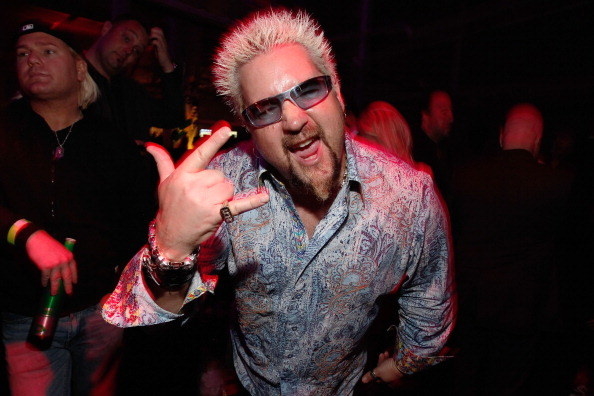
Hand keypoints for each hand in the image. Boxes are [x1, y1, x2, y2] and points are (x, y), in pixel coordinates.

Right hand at [26, 230, 77, 294]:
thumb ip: (63, 260)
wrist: (37, 239)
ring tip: (54, 293)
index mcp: (69, 256)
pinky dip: (45, 282)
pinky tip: (44, 285)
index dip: (74, 277)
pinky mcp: (46, 266)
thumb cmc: (48, 245)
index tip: (74, 283)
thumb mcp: (60, 251)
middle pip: (67, 277)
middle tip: (69, 293)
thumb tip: (62, 273)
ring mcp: (55, 264)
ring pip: (56, 279)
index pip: (74, 269)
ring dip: (55, 288)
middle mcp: (64, 260)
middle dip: (68, 286)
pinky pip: (46, 277)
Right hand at [146, 122, 268, 260]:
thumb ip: (162, 163)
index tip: (226, 129)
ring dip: (223, 196)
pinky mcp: (216, 213)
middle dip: (215, 185)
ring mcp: (205, 200)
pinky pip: (239, 204)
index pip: (201, 154)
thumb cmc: (170, 207)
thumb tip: (150, 146)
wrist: (171, 236)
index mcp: (182, 175)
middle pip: (219, 175)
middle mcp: (194, 186)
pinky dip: (253, 201)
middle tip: (202, 197)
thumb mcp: (163, 183)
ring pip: (228, 187)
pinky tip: (265, 196)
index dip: (214, 141)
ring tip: (208, 205)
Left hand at [149, 27, 174, 72]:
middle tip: (149, 37)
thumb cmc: (161, 56)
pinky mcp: (161, 49)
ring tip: (149, 41)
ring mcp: (163, 45)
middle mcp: (164, 41)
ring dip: (152, 36)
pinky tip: (150, 45)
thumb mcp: (157, 48)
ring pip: (158, 36)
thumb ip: (154, 43)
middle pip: (159, 31)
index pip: (160, 30)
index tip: (149, 34)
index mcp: (163, 40)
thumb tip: (147, 40)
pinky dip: (152, 42)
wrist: (166, 63)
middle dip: (153, 32)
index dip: (154, 30)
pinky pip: (156, 42)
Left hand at [361, 351, 404, 385]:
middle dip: (380, 362)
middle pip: (382, 370)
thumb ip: (370, 375)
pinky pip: (392, 363)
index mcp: (385, 380)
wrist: (403, 363)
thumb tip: (363, 380)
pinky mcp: (399, 368)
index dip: (374, 371)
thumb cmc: (389, 368)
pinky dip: (390, 358)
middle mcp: (390, 377)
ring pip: (387, 365)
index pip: (377, 377)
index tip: (373, 365)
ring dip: (385, 358)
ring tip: (385, 352)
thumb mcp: (377, 371)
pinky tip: (389, 353)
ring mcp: (394, 372)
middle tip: (381, 354)